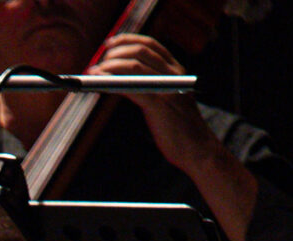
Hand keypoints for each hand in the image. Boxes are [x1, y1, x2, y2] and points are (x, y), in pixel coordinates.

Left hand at [91, 34, 207, 164]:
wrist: (197, 149)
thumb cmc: (180, 128)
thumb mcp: (171, 98)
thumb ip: (156, 85)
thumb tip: (126, 81)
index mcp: (177, 70)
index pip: (151, 44)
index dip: (128, 40)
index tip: (110, 44)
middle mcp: (173, 74)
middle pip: (141, 51)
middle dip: (116, 52)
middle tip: (100, 60)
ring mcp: (166, 88)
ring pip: (134, 66)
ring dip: (110, 65)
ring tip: (95, 71)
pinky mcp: (159, 106)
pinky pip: (131, 88)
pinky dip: (113, 81)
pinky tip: (101, 81)